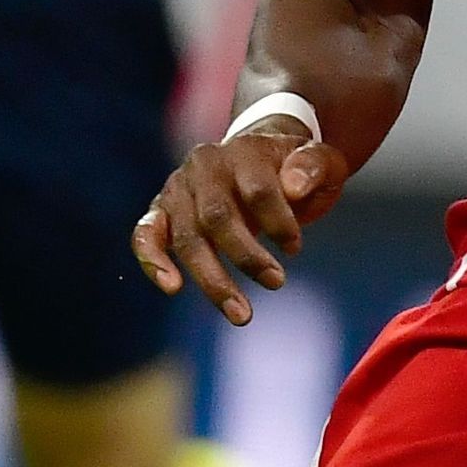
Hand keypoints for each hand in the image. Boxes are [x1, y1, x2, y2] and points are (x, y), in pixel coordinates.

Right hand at [133, 119, 341, 327]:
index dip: (278, 222)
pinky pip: (146, 236)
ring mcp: (178, 189)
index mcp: (243, 151)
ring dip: (212, 280)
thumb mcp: (320, 160)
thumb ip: (314, 167)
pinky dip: (153, 261)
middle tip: (277, 283)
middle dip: (246, 257)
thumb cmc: (293, 169)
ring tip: (241, 315)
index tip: (294, 247)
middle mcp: (203, 167)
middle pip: (217, 217)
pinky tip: (172, 287)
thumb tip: (295, 188)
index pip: (257, 190)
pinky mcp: (160, 211)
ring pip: (187, 237)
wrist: (258, 159)